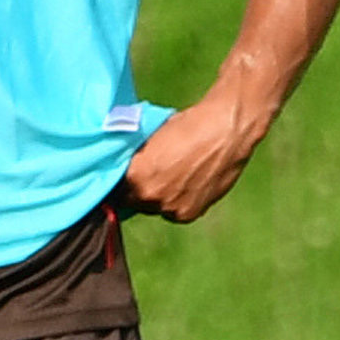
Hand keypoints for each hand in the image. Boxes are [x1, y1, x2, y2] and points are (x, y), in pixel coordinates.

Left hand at [121, 93, 263, 223]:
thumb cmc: (188, 126)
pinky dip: (177, 202)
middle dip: (138, 191)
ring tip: (172, 179)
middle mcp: (148, 196)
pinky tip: (186, 184)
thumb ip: (136, 157)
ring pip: (155, 208)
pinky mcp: (190, 213)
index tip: (123, 178)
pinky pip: (175, 212)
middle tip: (149, 177)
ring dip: (158, 198)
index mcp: (134, 175)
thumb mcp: (151, 137)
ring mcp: (170, 208)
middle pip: (133, 202)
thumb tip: (126, 166)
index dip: (119, 183)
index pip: (113, 189)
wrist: (226, 131)